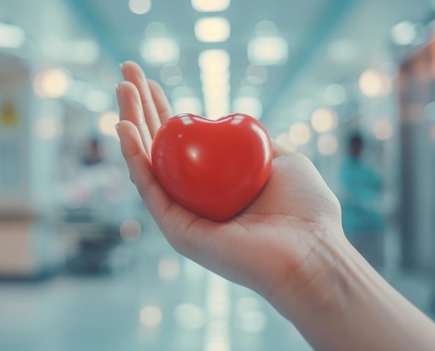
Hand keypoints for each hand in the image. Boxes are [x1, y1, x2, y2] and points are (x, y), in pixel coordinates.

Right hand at [116, 61, 345, 306]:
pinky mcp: (176, 230)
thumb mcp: (284, 159)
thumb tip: (235, 124)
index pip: (181, 142)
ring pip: (146, 163)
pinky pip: (150, 188)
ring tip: (122, 87)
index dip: (164, 110)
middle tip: (127, 72)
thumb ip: (256, 142)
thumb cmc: (306, 211)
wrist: (312, 253)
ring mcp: (182, 214)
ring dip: (130, 123)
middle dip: (140, 107)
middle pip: (158, 146)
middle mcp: (194, 197)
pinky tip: (124, 128)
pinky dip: (134, 157)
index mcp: (215, 184)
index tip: (151, 81)